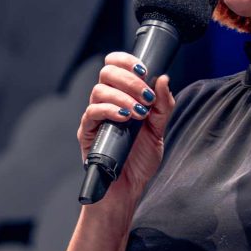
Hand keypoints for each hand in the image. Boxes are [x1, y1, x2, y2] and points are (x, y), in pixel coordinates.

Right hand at [77, 52, 175, 211]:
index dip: (127, 61)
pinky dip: (109, 110)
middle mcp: (106, 103)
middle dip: (129, 80)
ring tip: (139, 113)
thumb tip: (163, 78)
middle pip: (106, 72)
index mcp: (121, 96)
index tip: (145, 71)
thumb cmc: (140, 161)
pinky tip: (124, 118)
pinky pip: (92, 113)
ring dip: (122, 97)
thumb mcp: (158, 131)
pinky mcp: (87, 133)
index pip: (116, 66)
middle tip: (146, 95)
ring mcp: (95, 117)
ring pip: (99, 90)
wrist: (128, 190)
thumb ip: (163, 106)